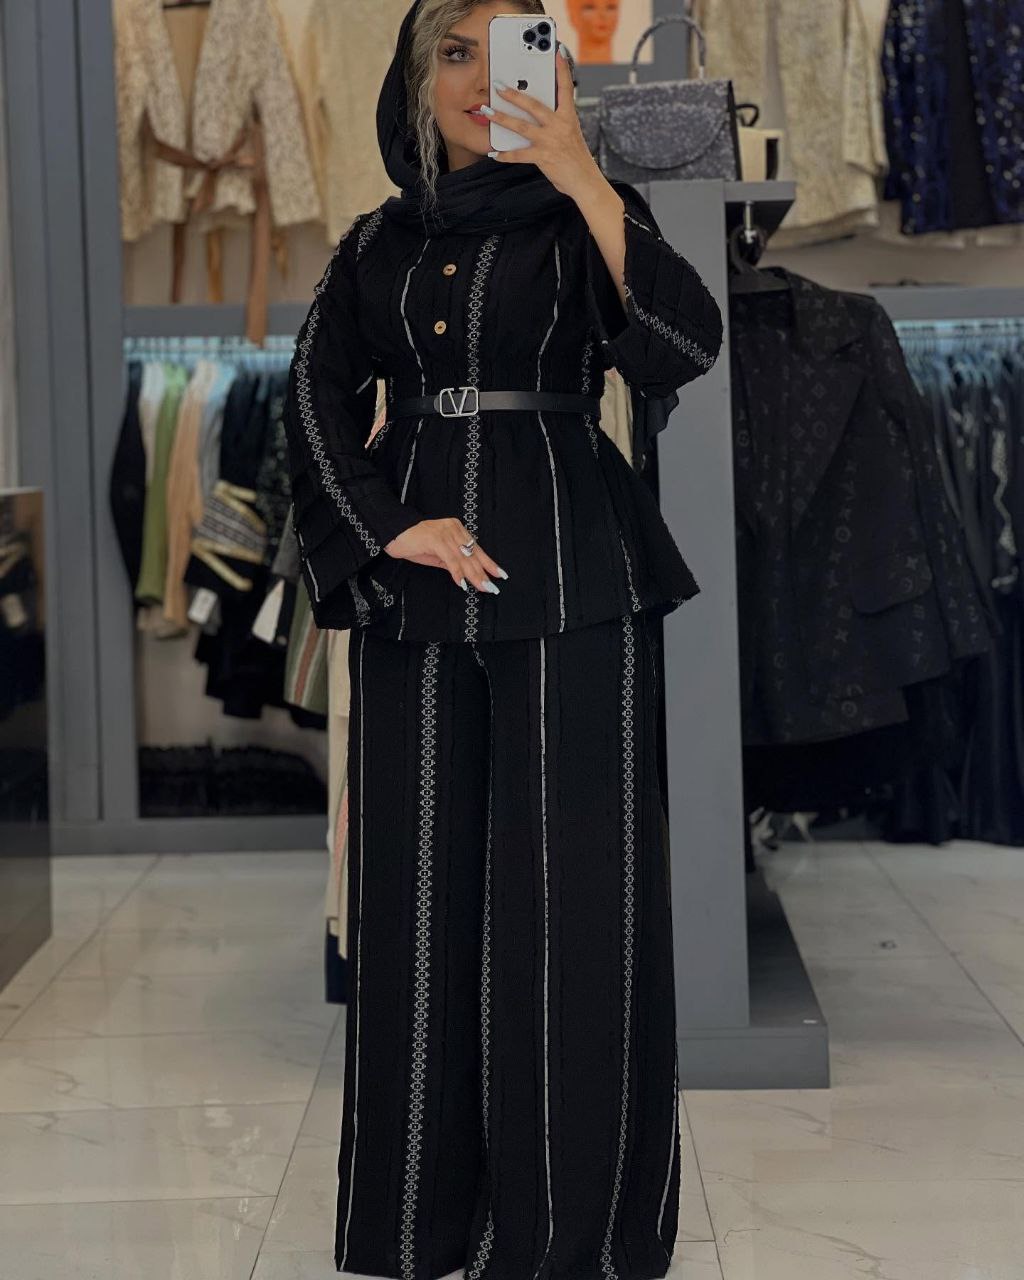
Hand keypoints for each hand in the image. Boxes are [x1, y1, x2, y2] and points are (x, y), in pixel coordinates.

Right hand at [385, 519, 507, 592]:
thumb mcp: (437, 554)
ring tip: (482, 587)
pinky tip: (462, 583)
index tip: (500, 575)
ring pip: (463, 558)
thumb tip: (465, 575)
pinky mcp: (435, 539)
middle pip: (472, 554)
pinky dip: (457, 572)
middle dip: (483, 573)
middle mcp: (454, 528)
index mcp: (457, 529)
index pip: (476, 549)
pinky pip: (449, 559)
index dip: (488, 563)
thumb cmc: (413, 543)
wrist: (393, 533)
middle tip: (492, 587)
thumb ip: (452, 562)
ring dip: (474, 575)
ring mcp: (445, 533)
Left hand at [484, 47, 603, 201]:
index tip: (557, 52)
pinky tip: (494, 152)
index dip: (562, 70)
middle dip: (514, 95)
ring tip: (487, 112)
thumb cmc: (576, 157)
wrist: (585, 181)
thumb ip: (556, 120)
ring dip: (502, 118)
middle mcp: (559, 126)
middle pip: (534, 105)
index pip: (566, 89)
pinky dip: (505, 155)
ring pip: (521, 127)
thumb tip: (536, 112)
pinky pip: (519, 155)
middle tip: (498, 86)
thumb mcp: (570, 133)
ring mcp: (550, 141)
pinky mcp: (543, 157)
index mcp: (568, 117)